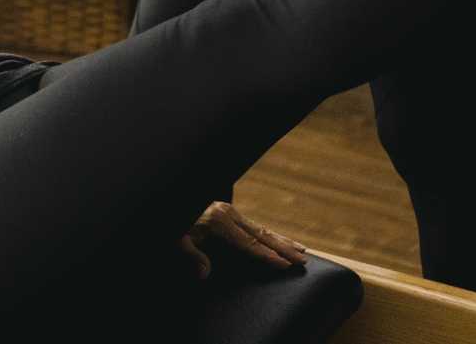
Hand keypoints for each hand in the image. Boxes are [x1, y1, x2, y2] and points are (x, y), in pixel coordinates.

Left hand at [178, 201, 307, 278]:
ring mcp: (229, 212)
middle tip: (304, 259)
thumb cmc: (174, 225)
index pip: (248, 244)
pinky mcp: (227, 212)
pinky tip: (279, 241)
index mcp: (218, 222)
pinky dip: (269, 235)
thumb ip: (192, 257)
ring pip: (260, 229)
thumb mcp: (177, 240)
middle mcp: (227, 215)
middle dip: (284, 248)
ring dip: (282, 240)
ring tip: (302, 249)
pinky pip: (253, 226)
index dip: (267, 256)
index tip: (285, 265)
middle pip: (261, 235)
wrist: (171, 200)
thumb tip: (204, 274)